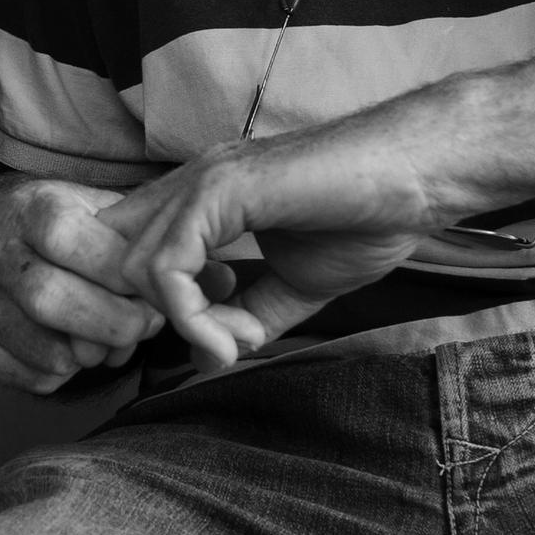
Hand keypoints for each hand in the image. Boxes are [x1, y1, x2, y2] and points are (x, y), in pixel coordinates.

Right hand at [0, 178, 167, 393]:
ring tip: (107, 339)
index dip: (123, 277)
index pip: (78, 245)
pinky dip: (65, 372)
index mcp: (28, 208)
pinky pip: (31, 377)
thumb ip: (135, 234)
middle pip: (54, 303)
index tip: (148, 292)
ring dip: (94, 356)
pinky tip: (70, 347)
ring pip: (49, 353)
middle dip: (115, 326)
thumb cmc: (48, 223)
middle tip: (140, 327)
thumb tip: (196, 278)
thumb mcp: (87, 204)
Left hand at [99, 141, 422, 365]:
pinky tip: (238, 338)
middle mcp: (190, 184)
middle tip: (214, 348)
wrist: (416, 179)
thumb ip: (246, 316)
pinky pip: (170, 267)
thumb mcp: (291, 285)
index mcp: (201, 199)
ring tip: (237, 342)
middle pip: (118, 263)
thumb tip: (206, 355)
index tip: (185, 345)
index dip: (137, 307)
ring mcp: (202, 182)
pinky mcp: (221, 190)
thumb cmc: (365, 220)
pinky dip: (192, 315)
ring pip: (137, 268)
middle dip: (148, 322)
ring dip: (183, 324)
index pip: (126, 249)